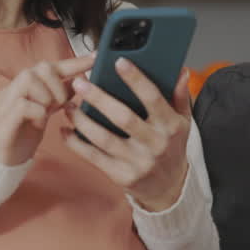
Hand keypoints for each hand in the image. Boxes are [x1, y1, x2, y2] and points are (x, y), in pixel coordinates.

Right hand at [0, 55, 95, 165]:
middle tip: (60, 103)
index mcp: (23, 89)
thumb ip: (56, 98)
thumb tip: (77, 83)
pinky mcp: (0, 123)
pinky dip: (37, 110)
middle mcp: (12, 91)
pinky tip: (40, 121)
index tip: (95, 58)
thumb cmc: (19, 138)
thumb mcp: (44, 114)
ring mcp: (4, 105)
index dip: (73, 62)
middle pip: (39, 67)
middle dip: (58, 83)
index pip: (50, 67)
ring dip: (47, 95)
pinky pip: (22, 104)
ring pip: (28, 78)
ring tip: (48, 112)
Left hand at [64, 58, 191, 211]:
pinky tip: (66, 130)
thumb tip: (181, 71)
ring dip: (83, 121)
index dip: (136, 80)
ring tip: (69, 105)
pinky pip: (94, 158)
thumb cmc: (172, 147)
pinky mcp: (121, 176)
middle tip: (80, 83)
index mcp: (170, 126)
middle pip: (123, 118)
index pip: (153, 98)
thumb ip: (180, 96)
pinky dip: (76, 144)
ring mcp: (137, 162)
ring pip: (104, 139)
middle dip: (99, 98)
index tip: (119, 62)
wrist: (169, 187)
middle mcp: (155, 144)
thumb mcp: (183, 122)